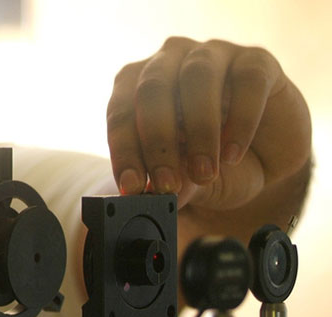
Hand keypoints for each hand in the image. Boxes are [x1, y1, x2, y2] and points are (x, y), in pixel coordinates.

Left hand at [106, 37, 310, 210]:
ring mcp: (214, 54)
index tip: (132, 187)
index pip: (120, 110)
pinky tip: (234, 153)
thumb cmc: (212, 162)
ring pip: (197, 76)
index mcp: (136, 84)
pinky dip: (241, 120)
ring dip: (198, 129)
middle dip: (157, 141)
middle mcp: (169, 60)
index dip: (124, 149)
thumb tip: (151, 194)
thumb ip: (169, 181)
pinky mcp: (257, 60)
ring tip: (204, 173)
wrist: (265, 158)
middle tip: (167, 183)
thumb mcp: (186, 180)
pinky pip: (248, 80)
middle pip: (153, 88)